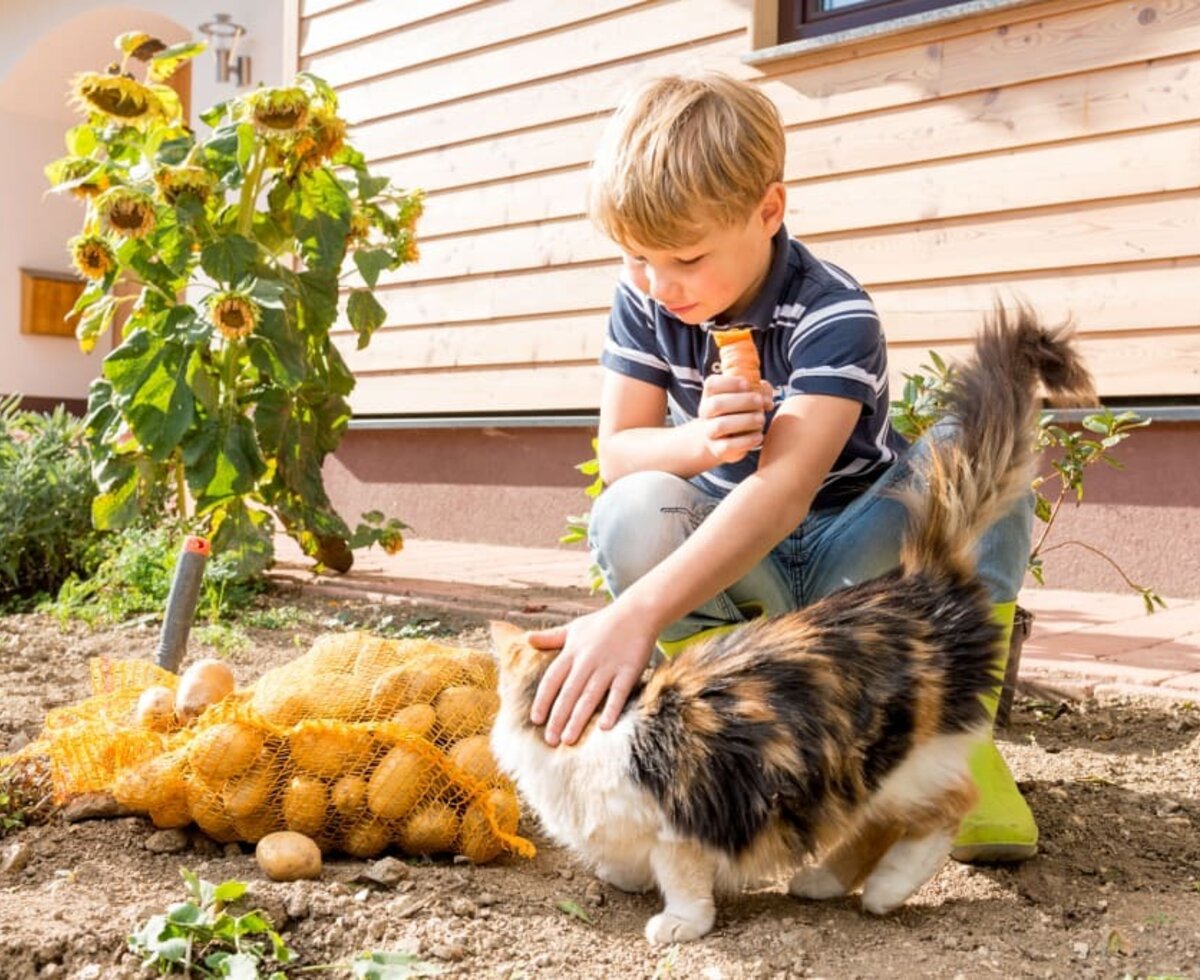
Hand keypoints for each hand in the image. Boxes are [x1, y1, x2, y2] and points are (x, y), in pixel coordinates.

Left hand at [528, 605, 657, 745]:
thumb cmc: (603, 622)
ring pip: (590, 696)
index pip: (552, 680)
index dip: (543, 700)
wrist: (637, 612)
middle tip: (551, 741)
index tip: (535, 720)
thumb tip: (527, 639)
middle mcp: (587, 661)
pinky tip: (604, 727)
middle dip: (558, 717)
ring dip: (578, 719)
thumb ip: (551, 637)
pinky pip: (619, 692)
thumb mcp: (574, 628)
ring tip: (569, 739)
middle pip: (569, 693)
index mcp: (572, 652)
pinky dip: (612, 709)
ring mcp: (608, 666)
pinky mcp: (629, 670)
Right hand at [697, 374, 773, 464]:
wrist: (721, 439)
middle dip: (742, 401)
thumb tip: (767, 399)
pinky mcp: (718, 449)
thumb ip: (759, 391)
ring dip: (745, 420)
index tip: (747, 384)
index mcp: (710, 395)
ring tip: (761, 419)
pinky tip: (759, 436)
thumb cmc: (738, 412)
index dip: (729, 383)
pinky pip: (729, 445)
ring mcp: (709, 432)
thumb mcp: (746, 397)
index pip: (711, 384)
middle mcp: (706, 413)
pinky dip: (747, 440)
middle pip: (717, 404)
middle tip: (760, 402)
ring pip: (721, 425)